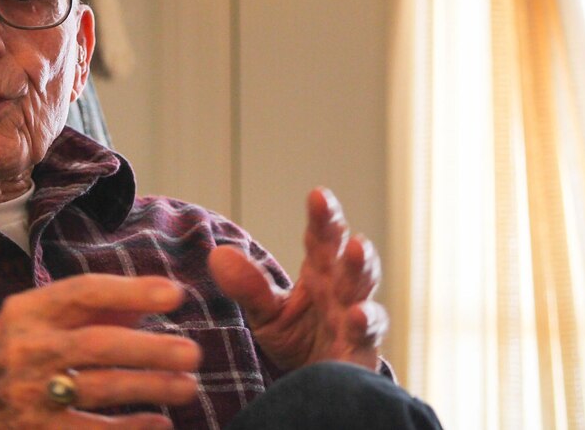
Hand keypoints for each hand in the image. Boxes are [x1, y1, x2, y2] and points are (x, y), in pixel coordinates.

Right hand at [0, 274, 200, 428]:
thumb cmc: (7, 359)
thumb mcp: (32, 322)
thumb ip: (86, 310)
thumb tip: (148, 299)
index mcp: (26, 312)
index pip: (84, 292)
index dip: (133, 291)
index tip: (176, 295)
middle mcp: (25, 350)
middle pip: (99, 344)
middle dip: (151, 348)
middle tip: (193, 352)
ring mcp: (28, 397)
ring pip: (101, 389)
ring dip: (151, 388)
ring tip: (187, 387)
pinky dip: (131, 429)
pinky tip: (160, 424)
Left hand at [209, 187, 387, 371]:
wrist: (313, 390)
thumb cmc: (296, 341)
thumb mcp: (265, 314)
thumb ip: (247, 286)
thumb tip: (217, 254)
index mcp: (321, 273)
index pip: (323, 239)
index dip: (324, 217)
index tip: (319, 195)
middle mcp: (342, 292)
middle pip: (351, 263)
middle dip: (351, 245)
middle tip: (346, 229)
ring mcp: (355, 321)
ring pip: (366, 293)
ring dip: (364, 272)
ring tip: (359, 252)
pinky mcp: (361, 353)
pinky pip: (367, 338)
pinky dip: (365, 325)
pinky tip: (356, 316)